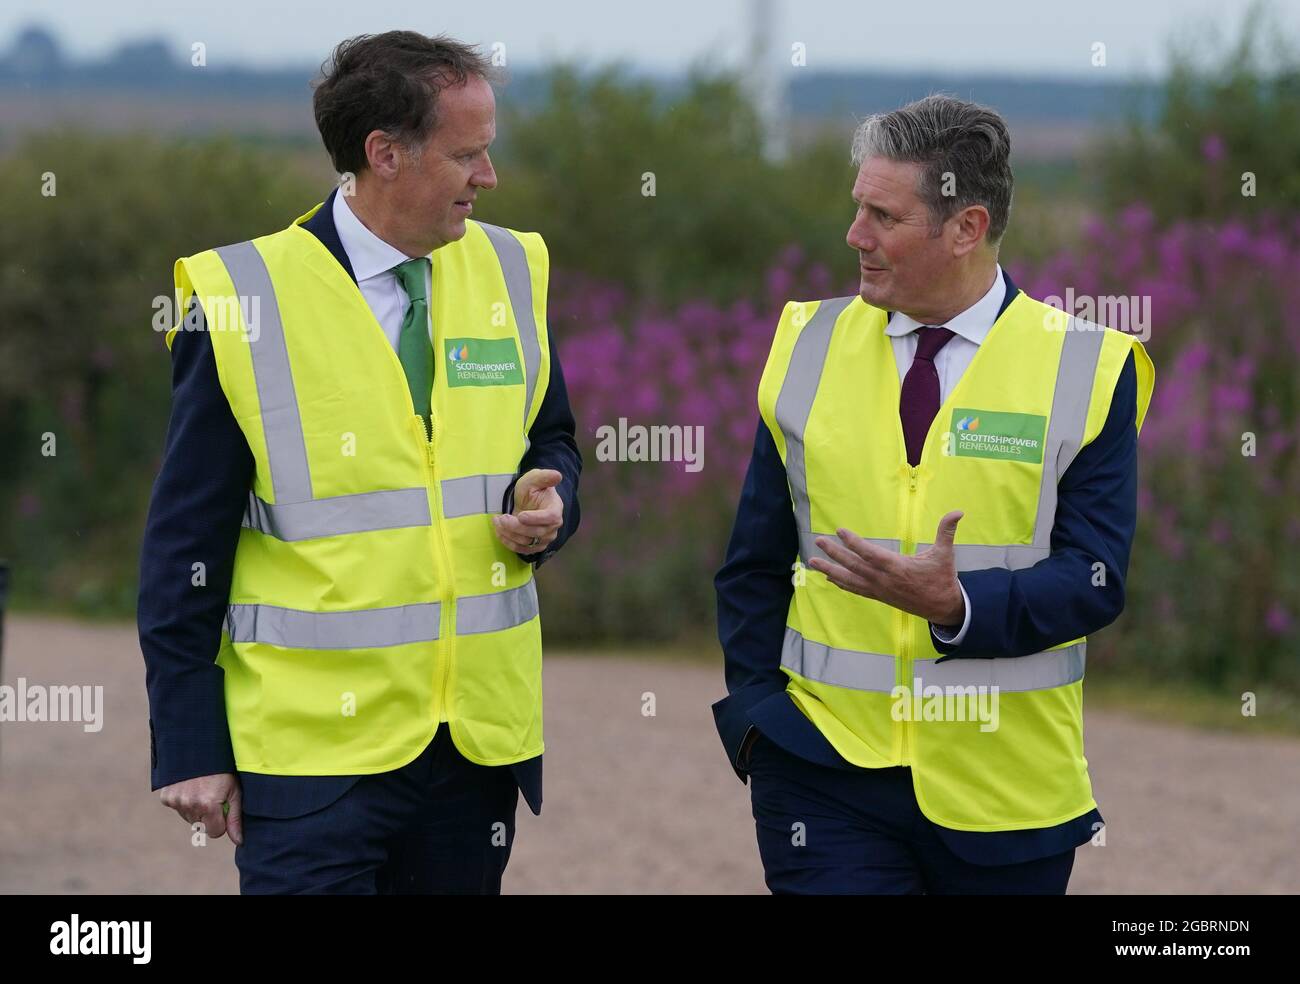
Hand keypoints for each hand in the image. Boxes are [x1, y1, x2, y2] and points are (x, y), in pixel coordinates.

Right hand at [159, 772, 242, 845]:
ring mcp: (176, 801)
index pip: (215, 832)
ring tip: (202, 789)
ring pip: (189, 818)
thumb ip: (235, 818)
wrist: (199, 747)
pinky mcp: (166, 797)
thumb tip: (239, 841)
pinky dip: (184, 802)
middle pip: (201, 826)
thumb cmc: (223, 769)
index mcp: (208, 805)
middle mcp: (190, 805)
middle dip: (208, 815)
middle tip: (213, 794)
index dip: (222, 822)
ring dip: (196, 809)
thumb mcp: (234, 790)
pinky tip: (191, 787)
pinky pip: (178, 809)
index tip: (224, 808)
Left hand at [493, 468, 563, 555]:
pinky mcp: (534, 546)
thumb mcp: (535, 478)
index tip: (521, 515)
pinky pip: (520, 549)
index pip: (550, 517)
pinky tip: (499, 531)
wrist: (528, 502)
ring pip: (526, 542)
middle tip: (501, 517)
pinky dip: (507, 542)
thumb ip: (545, 476)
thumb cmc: (532, 489)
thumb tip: (557, 475)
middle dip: (515, 526)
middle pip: (536, 532)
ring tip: (497, 521)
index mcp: (555, 509)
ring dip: (508, 533)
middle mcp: (552, 527)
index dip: (536, 519)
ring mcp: (544, 539)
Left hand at [808, 511, 965, 626]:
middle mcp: (884, 580)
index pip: (870, 553)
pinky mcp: (879, 596)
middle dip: (834, 553)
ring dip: (830, 570)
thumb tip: (959, 511)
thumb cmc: (942, 578)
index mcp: (897, 567)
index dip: (854, 542)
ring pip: (850, 579)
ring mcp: (880, 590)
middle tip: (818, 542)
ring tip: (812, 563)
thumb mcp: (945, 554)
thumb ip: (947, 531)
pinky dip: (841, 583)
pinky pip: (856, 589)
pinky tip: (829, 577)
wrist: (943, 608)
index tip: (840, 531)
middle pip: (854, 565)